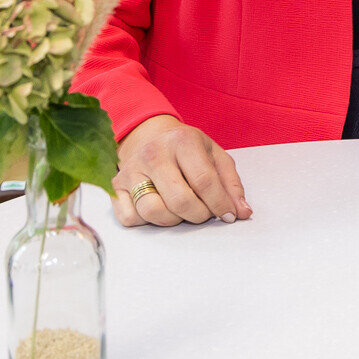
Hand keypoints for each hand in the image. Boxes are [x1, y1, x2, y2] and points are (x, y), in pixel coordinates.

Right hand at [112, 114, 251, 227]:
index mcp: (182, 141)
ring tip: (183, 210)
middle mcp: (154, 154)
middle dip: (199, 215)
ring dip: (174, 220)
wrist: (150, 136)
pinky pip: (130, 218)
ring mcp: (131, 170)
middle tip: (205, 213)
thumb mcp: (215, 155)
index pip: (204, 181)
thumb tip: (242, 212)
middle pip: (180, 200)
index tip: (229, 215)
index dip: (220, 204)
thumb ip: (231, 183)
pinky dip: (147, 222)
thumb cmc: (187, 150)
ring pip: (153, 211)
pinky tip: (160, 208)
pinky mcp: (115, 187)